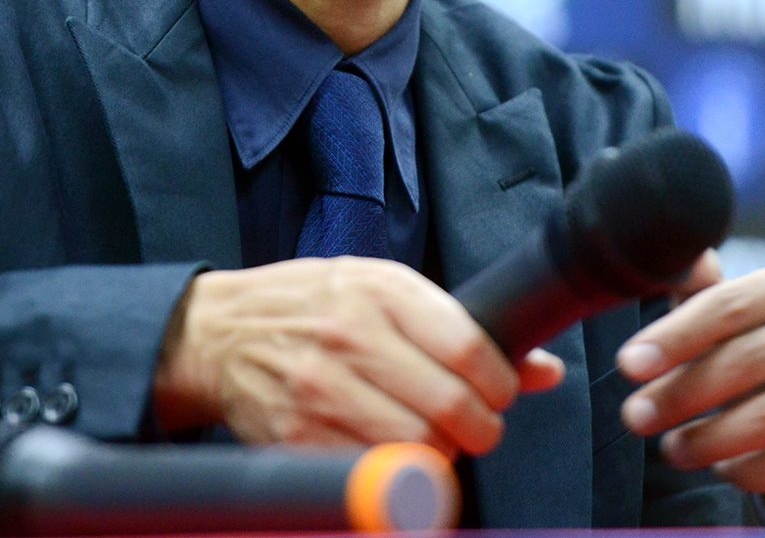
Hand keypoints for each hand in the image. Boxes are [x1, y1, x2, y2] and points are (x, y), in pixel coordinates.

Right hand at [152, 257, 564, 455]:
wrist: (219, 331)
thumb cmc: (312, 304)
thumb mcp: (382, 289)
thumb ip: (459, 326)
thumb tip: (544, 369)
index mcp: (379, 290)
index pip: (468, 348)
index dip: (500, 384)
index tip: (497, 393)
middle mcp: (350, 335)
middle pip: (450, 408)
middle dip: (479, 429)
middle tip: (473, 427)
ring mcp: (320, 388)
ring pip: (417, 449)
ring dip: (440, 456)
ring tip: (432, 440)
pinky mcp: (297, 436)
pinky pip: (371, 473)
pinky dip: (392, 475)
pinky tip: (388, 452)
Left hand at [618, 256, 764, 522]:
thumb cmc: (762, 355)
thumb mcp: (730, 317)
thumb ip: (695, 291)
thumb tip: (656, 258)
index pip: (726, 305)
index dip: (673, 337)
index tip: (629, 365)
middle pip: (744, 362)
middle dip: (680, 393)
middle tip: (636, 417)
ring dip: (707, 439)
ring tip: (673, 449)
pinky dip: (749, 471)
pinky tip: (723, 468)